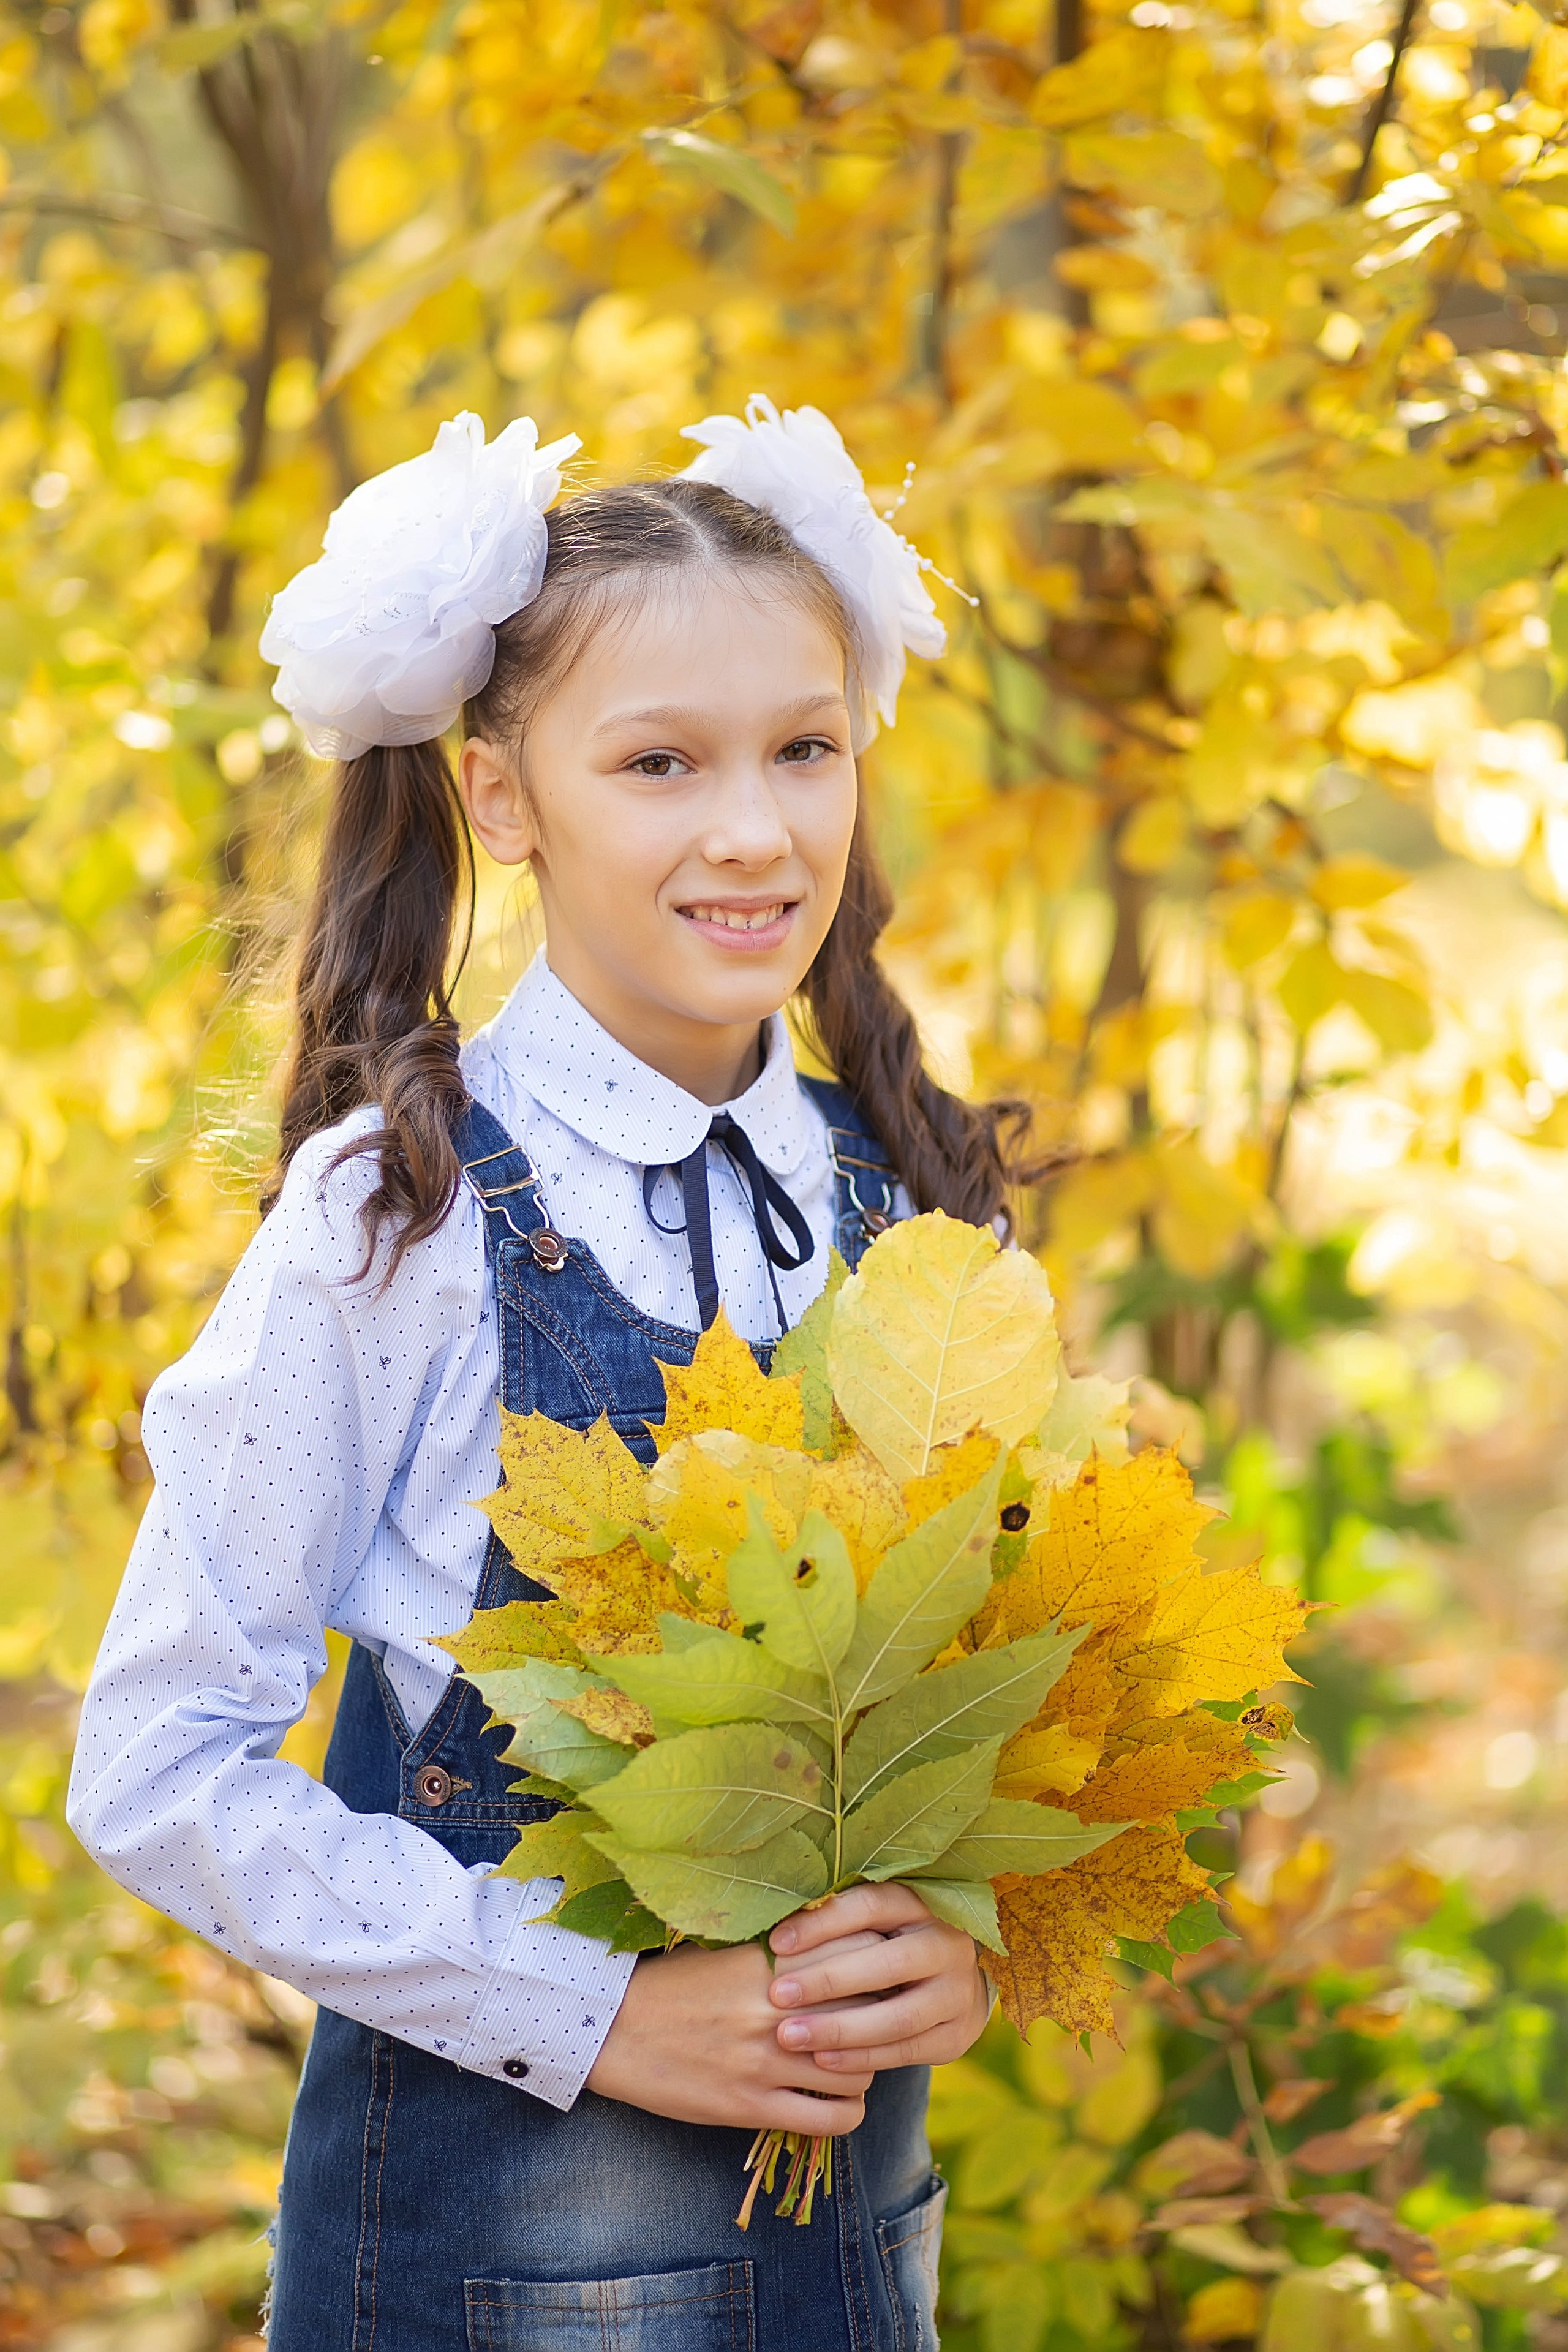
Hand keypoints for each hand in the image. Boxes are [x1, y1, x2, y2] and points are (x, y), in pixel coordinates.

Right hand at [585, 1940, 872, 2133]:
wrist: (610, 2029)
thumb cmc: (672, 1985)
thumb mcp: (729, 1953)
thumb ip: (785, 1954)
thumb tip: (844, 1952)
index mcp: (770, 1960)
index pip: (859, 1951)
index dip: (880, 1959)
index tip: (880, 1969)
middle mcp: (775, 2008)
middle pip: (870, 2010)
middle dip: (882, 2017)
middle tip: (877, 2022)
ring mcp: (764, 2062)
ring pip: (858, 2071)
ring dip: (863, 2069)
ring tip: (850, 2066)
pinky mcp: (750, 2107)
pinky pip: (830, 2120)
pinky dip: (846, 2113)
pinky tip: (836, 2104)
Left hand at [768, 1884, 989, 2072]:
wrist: (955, 1983)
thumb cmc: (892, 1944)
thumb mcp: (875, 1922)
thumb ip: (838, 1923)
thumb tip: (775, 1933)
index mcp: (922, 1905)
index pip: (871, 1906)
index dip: (822, 1923)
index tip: (775, 1943)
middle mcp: (947, 1946)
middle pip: (888, 1964)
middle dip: (828, 1981)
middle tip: (777, 1996)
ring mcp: (957, 1993)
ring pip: (898, 2018)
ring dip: (839, 2030)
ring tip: (791, 2036)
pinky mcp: (955, 2036)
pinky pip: (905, 2052)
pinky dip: (861, 2058)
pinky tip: (821, 2061)